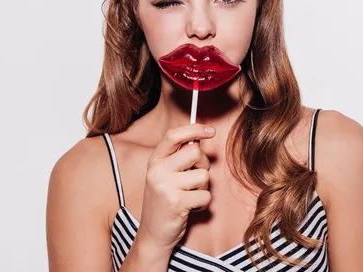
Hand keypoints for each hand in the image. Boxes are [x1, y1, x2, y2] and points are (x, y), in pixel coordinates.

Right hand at [136, 124, 213, 252]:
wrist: (153, 234)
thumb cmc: (164, 201)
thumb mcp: (164, 175)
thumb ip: (178, 157)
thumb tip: (199, 138)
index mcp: (154, 160)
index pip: (173, 135)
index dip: (194, 129)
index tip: (210, 131)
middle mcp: (157, 170)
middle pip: (194, 152)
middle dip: (202, 164)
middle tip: (195, 178)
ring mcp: (166, 186)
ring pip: (204, 175)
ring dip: (203, 187)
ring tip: (189, 195)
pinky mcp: (177, 203)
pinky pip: (206, 195)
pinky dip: (203, 203)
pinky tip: (190, 207)